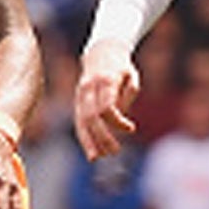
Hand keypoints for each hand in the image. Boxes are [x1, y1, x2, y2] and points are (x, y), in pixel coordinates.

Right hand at [73, 39, 139, 160]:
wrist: (100, 51)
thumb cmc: (121, 66)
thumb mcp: (131, 75)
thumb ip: (128, 94)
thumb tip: (120, 115)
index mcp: (105, 80)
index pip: (107, 107)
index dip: (118, 122)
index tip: (131, 128)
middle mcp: (89, 88)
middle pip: (92, 117)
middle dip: (102, 137)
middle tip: (115, 151)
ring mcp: (80, 94)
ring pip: (80, 121)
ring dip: (88, 141)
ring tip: (96, 158)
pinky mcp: (77, 100)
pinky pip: (78, 121)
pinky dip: (83, 136)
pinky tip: (90, 150)